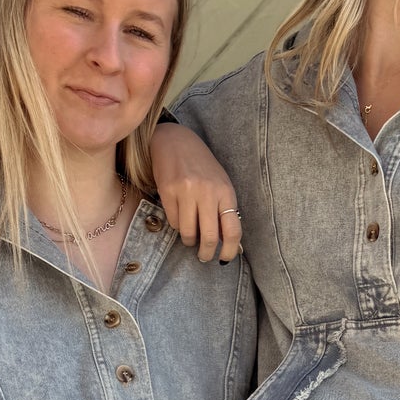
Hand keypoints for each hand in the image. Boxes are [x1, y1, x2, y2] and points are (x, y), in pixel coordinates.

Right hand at [150, 123, 242, 263]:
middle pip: (209, 237)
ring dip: (189, 240)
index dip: (230, 250)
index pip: (232, 230)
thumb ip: (223, 209)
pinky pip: (173, 222)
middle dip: (206, 253)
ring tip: (190, 237)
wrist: (175, 141)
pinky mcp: (167, 192)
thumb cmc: (201, 166)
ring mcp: (186, 192)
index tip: (225, 258)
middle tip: (204, 257)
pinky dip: (177, 225)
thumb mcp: (219, 184)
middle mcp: (207, 192)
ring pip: (188, 232)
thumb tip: (223, 241)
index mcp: (225, 191)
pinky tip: (180, 216)